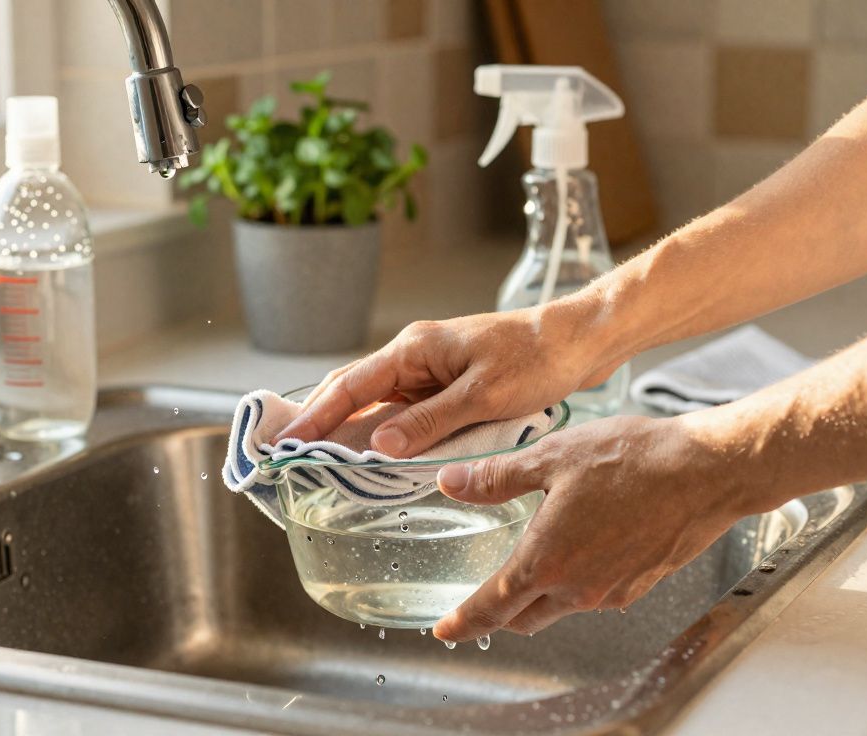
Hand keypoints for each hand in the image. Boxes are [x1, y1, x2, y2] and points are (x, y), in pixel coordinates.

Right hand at [277, 297, 626, 455]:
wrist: (579, 342)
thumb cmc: (537, 359)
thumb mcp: (482, 396)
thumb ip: (429, 422)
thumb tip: (379, 446)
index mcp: (414, 350)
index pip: (350, 386)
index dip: (315, 416)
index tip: (287, 443)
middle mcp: (415, 358)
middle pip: (355, 393)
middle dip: (324, 423)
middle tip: (294, 457)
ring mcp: (431, 372)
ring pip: (380, 406)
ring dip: (356, 433)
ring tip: (327, 464)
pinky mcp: (449, 386)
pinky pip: (407, 413)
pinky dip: (390, 436)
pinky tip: (381, 460)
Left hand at [431, 413, 763, 641]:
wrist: (706, 471)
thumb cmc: (634, 460)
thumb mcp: (552, 457)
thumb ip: (497, 478)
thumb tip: (452, 482)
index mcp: (547, 560)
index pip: (492, 606)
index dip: (463, 622)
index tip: (444, 631)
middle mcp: (578, 587)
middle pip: (524, 617)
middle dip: (497, 615)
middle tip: (480, 605)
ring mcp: (612, 590)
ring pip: (560, 607)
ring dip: (539, 596)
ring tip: (531, 566)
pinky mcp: (640, 583)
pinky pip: (594, 594)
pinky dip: (575, 583)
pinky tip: (579, 550)